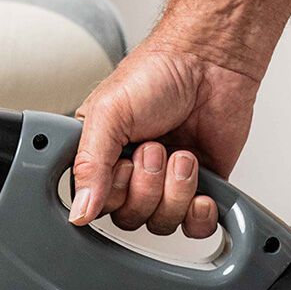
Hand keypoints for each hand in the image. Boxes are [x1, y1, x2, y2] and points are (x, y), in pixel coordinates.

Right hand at [70, 37, 259, 236]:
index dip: (115, 192)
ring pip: (163, 223)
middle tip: (156, 148)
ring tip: (182, 154)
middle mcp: (132, 174)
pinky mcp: (201, 187)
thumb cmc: (157, 73)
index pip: (98, 207)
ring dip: (176, 191)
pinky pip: (196, 227)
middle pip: (131, 219)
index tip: (125, 161)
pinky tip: (202, 190)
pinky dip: (200, 215)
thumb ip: (89, 165)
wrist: (210, 61)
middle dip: (148, 187)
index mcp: (101, 157)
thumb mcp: (107, 113)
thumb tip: (80, 212)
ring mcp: (167, 183)